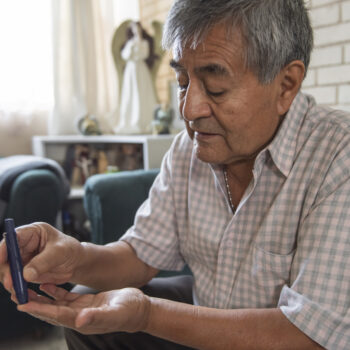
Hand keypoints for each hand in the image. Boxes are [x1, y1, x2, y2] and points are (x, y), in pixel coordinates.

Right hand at [0, 222, 83, 293]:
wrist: (76, 263)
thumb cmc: (70, 250)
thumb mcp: (60, 252)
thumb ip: (44, 261)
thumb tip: (26, 274)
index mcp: (34, 232)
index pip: (14, 237)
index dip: (5, 248)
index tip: (1, 260)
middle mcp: (25, 244)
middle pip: (6, 255)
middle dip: (6, 269)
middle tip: (10, 282)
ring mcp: (23, 258)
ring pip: (7, 269)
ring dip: (9, 280)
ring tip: (18, 289)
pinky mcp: (24, 271)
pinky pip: (14, 279)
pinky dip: (15, 286)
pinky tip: (21, 292)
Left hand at [17, 284, 150, 333]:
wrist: (139, 309)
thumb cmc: (129, 311)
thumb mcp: (115, 312)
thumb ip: (98, 316)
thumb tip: (80, 319)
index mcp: (82, 321)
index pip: (56, 315)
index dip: (40, 310)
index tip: (23, 304)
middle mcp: (77, 318)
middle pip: (50, 311)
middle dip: (33, 304)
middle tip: (16, 295)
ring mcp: (80, 310)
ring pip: (55, 304)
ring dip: (40, 297)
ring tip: (25, 289)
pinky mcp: (84, 303)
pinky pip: (65, 298)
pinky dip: (54, 291)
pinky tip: (46, 284)